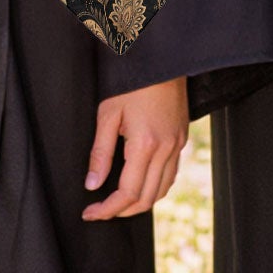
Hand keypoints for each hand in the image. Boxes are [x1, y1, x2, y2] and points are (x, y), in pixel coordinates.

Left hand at [82, 75, 188, 220]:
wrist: (162, 60)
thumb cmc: (132, 83)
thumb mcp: (108, 114)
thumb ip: (100, 153)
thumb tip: (92, 184)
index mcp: (145, 144)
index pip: (127, 193)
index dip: (107, 209)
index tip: (90, 213)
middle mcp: (166, 148)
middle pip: (146, 198)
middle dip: (121, 211)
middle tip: (100, 210)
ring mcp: (177, 144)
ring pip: (162, 190)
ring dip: (140, 202)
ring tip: (118, 202)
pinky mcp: (182, 138)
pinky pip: (171, 174)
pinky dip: (155, 187)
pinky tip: (140, 183)